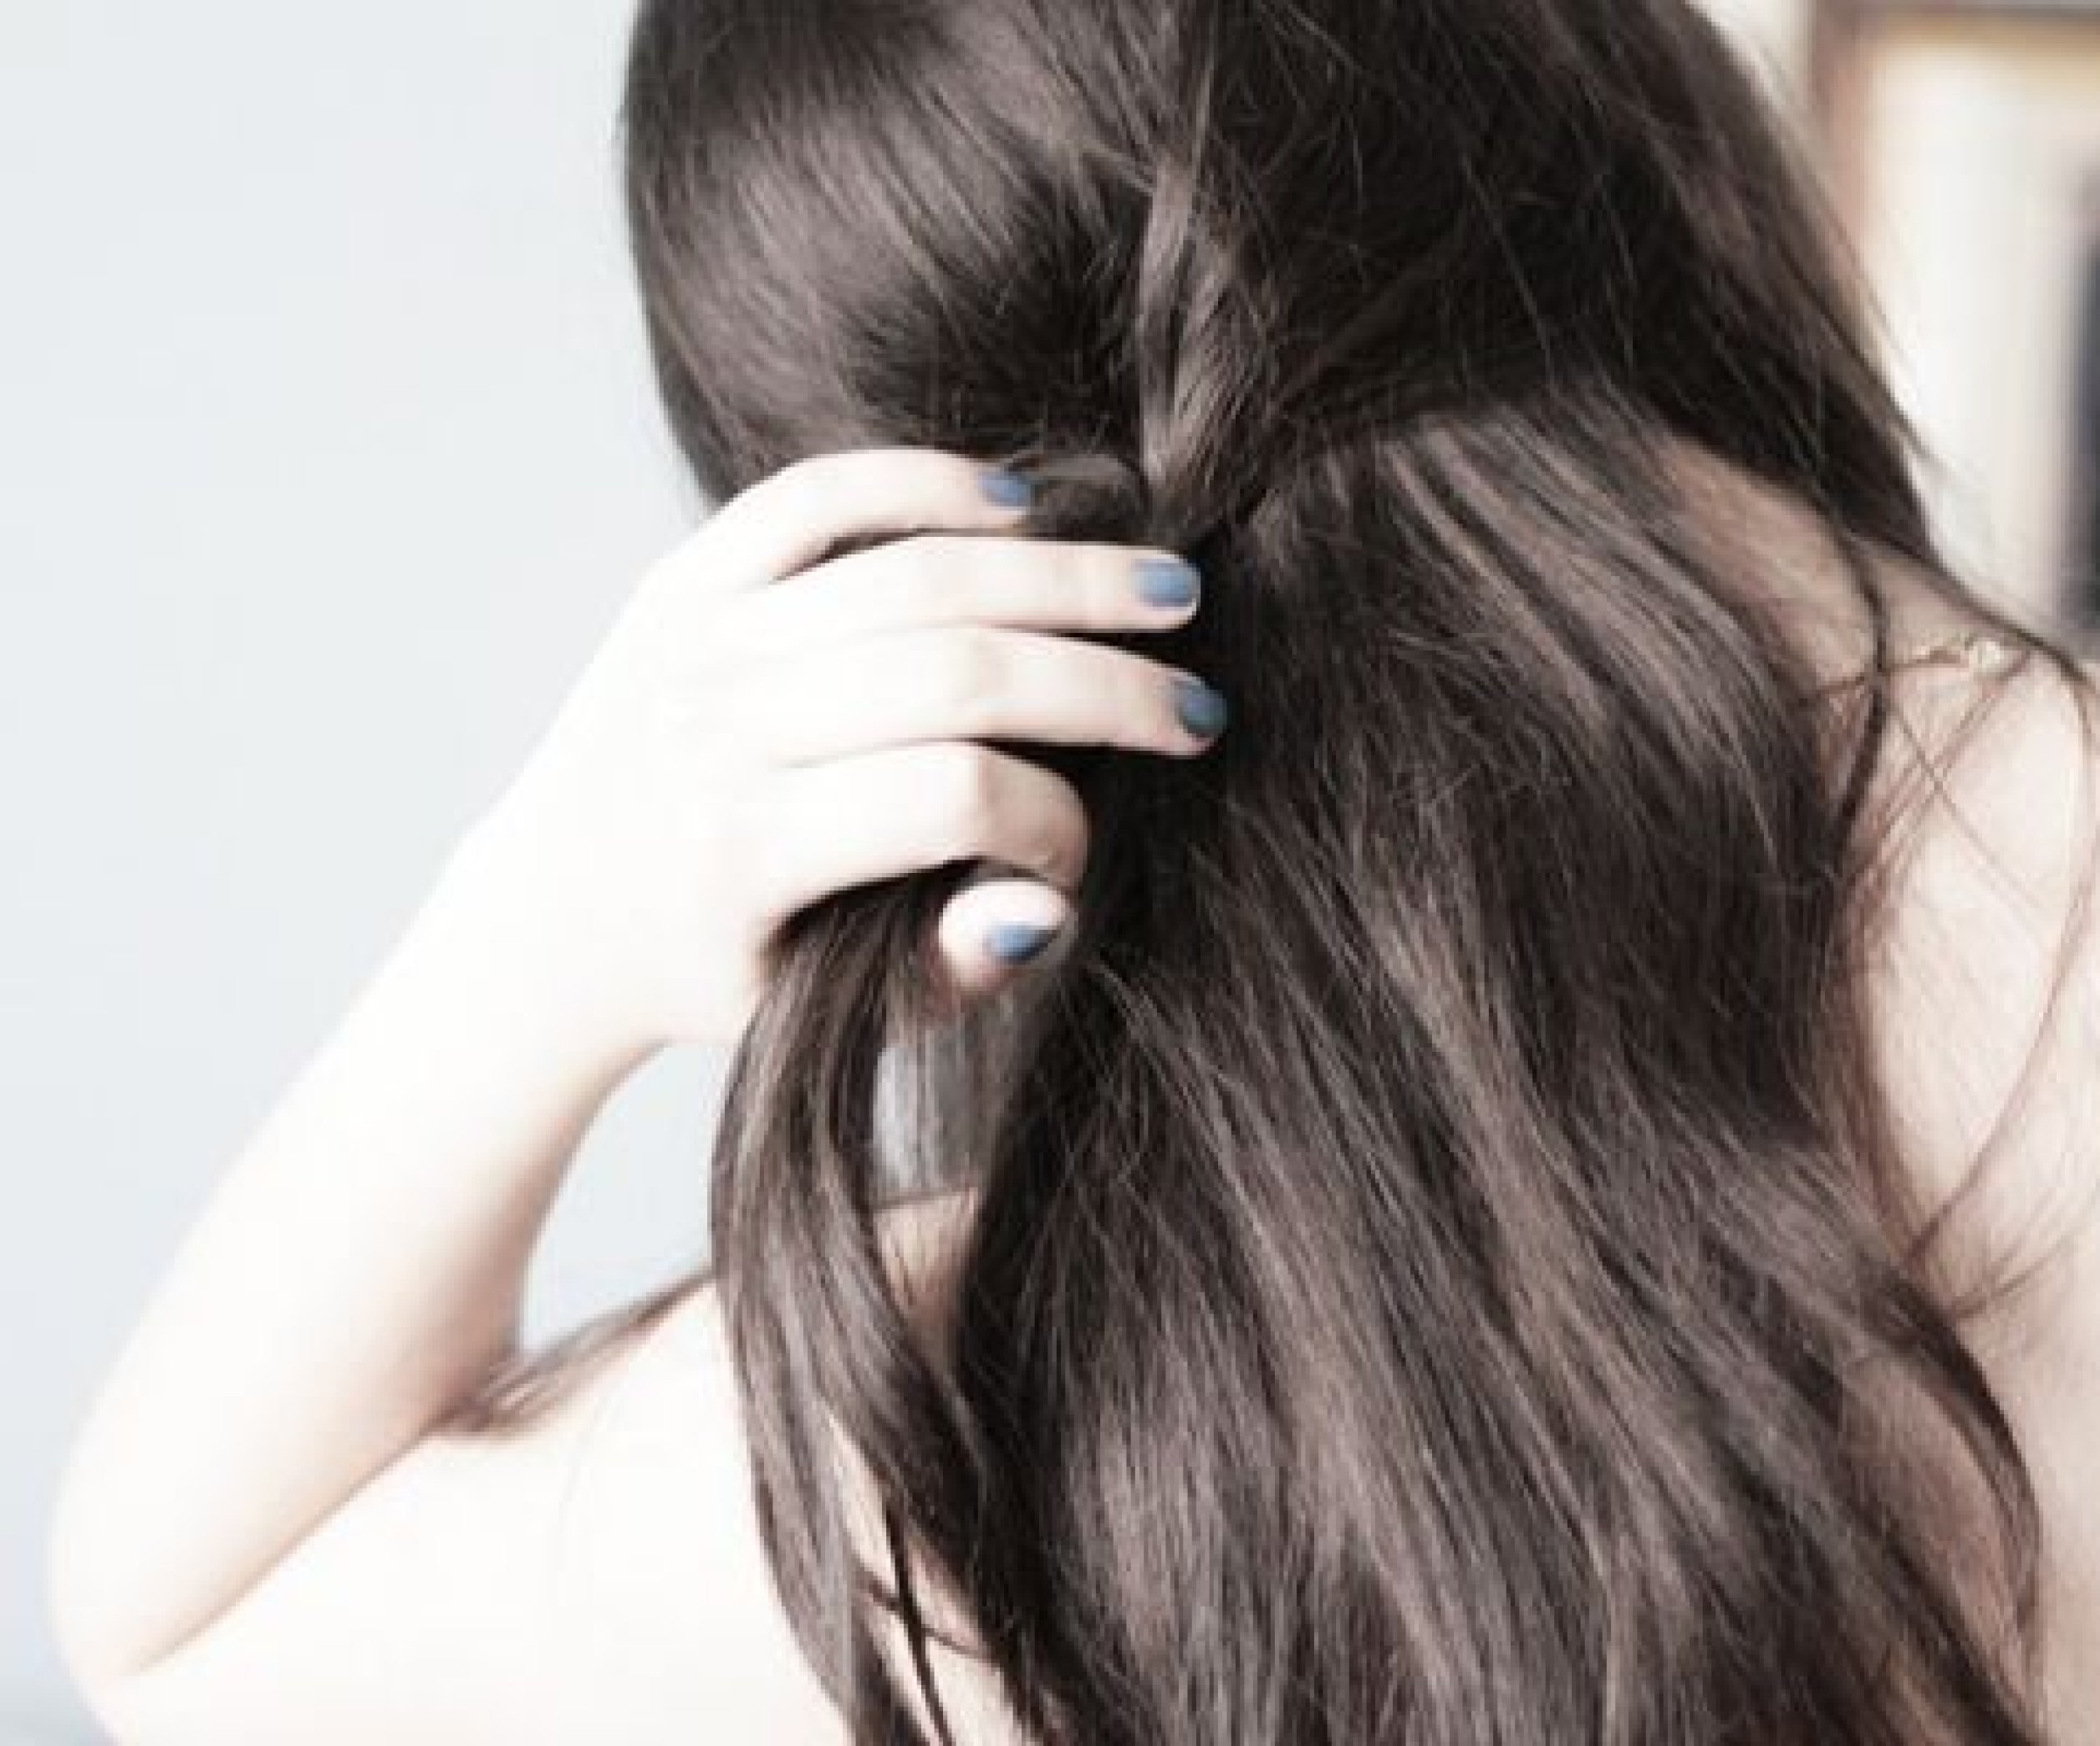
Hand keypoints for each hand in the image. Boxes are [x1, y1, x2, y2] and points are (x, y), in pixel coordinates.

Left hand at [453, 446, 1224, 1062]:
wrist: (552, 911)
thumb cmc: (714, 969)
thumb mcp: (820, 1011)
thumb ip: (942, 971)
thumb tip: (1050, 900)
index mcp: (742, 853)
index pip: (950, 799)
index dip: (1054, 822)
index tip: (1089, 855)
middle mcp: (713, 730)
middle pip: (950, 671)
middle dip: (1101, 685)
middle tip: (1198, 701)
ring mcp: (694, 642)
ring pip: (909, 575)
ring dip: (1058, 577)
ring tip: (1164, 592)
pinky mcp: (680, 582)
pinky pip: (812, 498)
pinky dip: (920, 484)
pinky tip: (1017, 507)